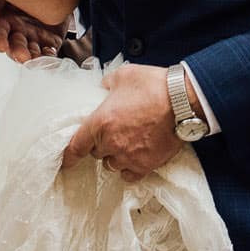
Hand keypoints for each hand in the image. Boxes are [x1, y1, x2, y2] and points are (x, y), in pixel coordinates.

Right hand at [0, 0, 69, 62]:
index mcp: (4, 20)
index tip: (0, 46)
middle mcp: (17, 32)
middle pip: (15, 45)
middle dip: (17, 51)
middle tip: (22, 55)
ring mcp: (34, 38)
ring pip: (31, 52)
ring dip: (33, 57)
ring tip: (36, 57)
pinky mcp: (50, 42)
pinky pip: (49, 51)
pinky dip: (49, 55)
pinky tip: (50, 54)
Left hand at [62, 64, 178, 181]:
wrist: (183, 101)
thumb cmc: (153, 86)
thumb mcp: (123, 75)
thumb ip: (107, 84)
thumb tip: (104, 88)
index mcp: (100, 123)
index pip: (76, 146)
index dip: (68, 155)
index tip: (66, 161)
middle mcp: (111, 143)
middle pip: (96, 154)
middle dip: (101, 144)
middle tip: (113, 133)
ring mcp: (129, 157)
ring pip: (112, 165)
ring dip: (115, 156)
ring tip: (125, 145)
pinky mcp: (146, 164)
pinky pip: (130, 175)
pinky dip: (129, 169)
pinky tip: (134, 160)